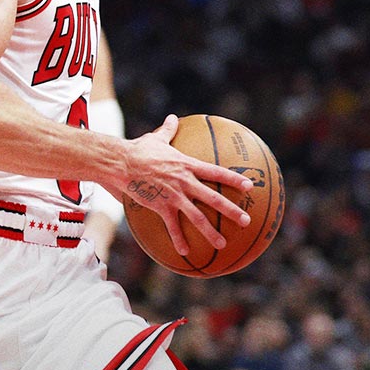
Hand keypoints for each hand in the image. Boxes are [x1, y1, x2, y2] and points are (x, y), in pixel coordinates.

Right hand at [121, 114, 251, 255]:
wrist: (120, 163)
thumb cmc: (137, 149)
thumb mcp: (155, 138)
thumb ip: (168, 130)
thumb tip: (172, 117)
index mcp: (186, 165)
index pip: (216, 172)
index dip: (234, 179)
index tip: (249, 186)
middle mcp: (184, 182)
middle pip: (213, 198)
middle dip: (231, 210)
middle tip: (246, 221)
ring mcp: (173, 196)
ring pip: (197, 216)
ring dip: (211, 231)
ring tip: (223, 244)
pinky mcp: (160, 206)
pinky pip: (172, 226)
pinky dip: (179, 239)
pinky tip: (185, 252)